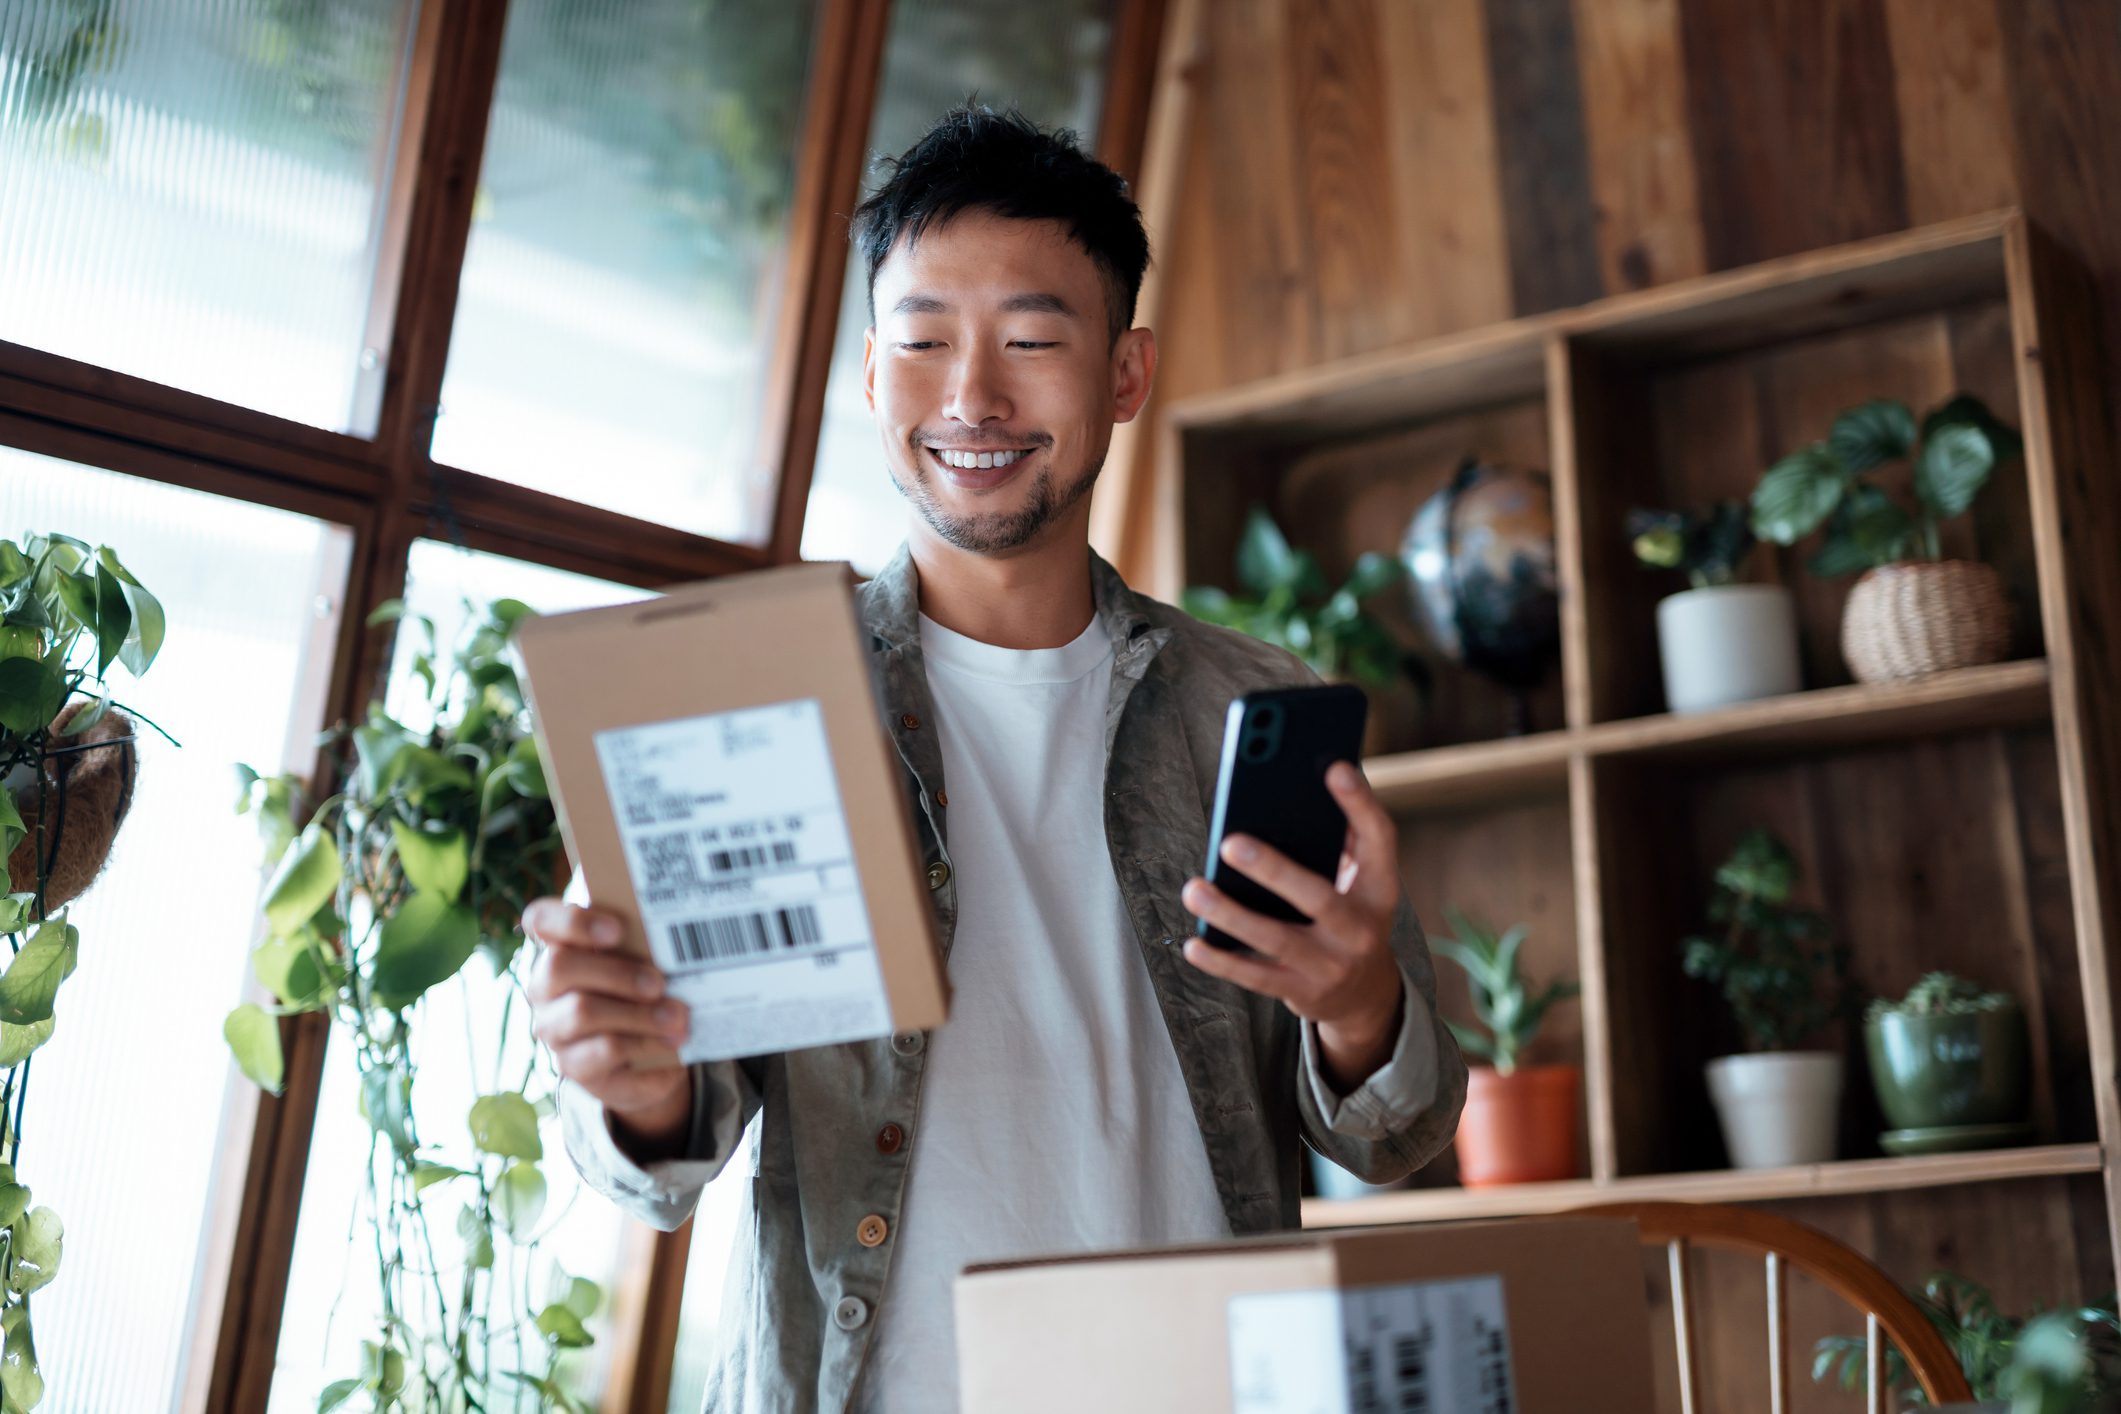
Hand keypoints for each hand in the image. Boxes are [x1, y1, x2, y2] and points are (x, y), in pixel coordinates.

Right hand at [524, 898, 692, 1155]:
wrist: (653, 1055)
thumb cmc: (644, 991)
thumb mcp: (646, 963)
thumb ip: (646, 944)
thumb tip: (684, 931)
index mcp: (559, 947)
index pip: (540, 920)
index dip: (572, 920)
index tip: (617, 928)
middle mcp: (545, 988)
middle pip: (560, 966)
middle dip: (616, 972)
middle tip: (660, 983)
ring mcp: (555, 1028)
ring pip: (583, 1012)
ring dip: (638, 1013)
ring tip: (678, 1017)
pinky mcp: (574, 1066)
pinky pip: (605, 1051)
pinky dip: (645, 1044)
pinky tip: (673, 1042)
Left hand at [1181, 761, 1404, 1088]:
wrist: (1366, 995)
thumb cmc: (1349, 915)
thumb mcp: (1361, 881)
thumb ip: (1340, 839)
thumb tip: (1298, 786)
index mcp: (1380, 890)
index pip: (1380, 840)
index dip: (1360, 804)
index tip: (1333, 767)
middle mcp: (1360, 930)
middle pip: (1318, 898)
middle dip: (1274, 870)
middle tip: (1230, 842)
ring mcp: (1331, 966)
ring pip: (1277, 941)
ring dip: (1232, 916)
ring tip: (1194, 890)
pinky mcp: (1302, 992)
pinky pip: (1256, 977)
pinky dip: (1223, 961)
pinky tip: (1194, 944)